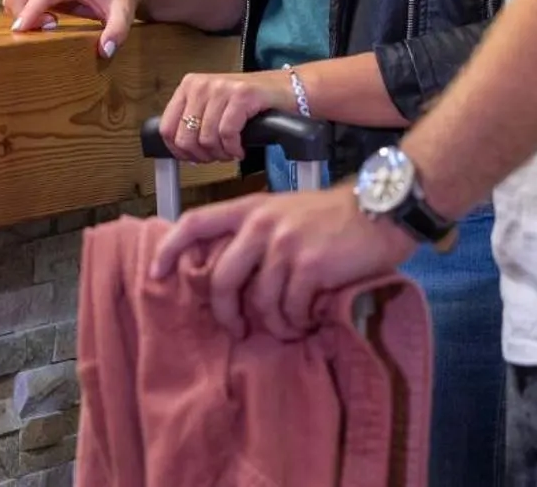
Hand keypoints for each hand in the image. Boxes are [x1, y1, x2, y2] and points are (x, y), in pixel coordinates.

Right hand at [1, 0, 139, 55]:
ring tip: (49, 26)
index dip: (29, 10)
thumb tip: (104, 51)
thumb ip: (117, 31)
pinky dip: (24, 14)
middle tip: (49, 28)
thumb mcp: (125, 13)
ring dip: (22, 15)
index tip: (20, 30)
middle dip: (22, 13)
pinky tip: (45, 25)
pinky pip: (22, 1)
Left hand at [149, 187, 414, 340]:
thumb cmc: (332, 217)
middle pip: (221, 279)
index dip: (170, 249)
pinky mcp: (310, 267)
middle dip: (224, 312)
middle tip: (237, 328)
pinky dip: (297, 323)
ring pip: (259, 301)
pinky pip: (290, 310)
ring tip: (289, 324)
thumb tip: (225, 272)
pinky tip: (308, 319)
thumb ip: (255, 233)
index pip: (195, 223)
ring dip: (273, 323)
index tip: (156, 274)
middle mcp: (261, 224)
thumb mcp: (285, 212)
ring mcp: (285, 245)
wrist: (380, 210)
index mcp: (251, 208)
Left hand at [159, 70, 293, 162]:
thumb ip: (193, 121)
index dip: (179, 151)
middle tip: (217, 157)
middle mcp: (201, 84)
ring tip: (231, 152)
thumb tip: (179, 151)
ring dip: (221, 154)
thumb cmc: (249, 102)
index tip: (193, 158)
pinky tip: (240, 149)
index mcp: (189, 86)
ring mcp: (222, 88)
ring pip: (207, 138)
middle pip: (185, 137)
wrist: (286, 89)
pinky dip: (234, 149)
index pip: (166, 128)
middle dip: (202, 156)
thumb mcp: (213, 106)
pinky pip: (227, 134)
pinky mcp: (242, 95)